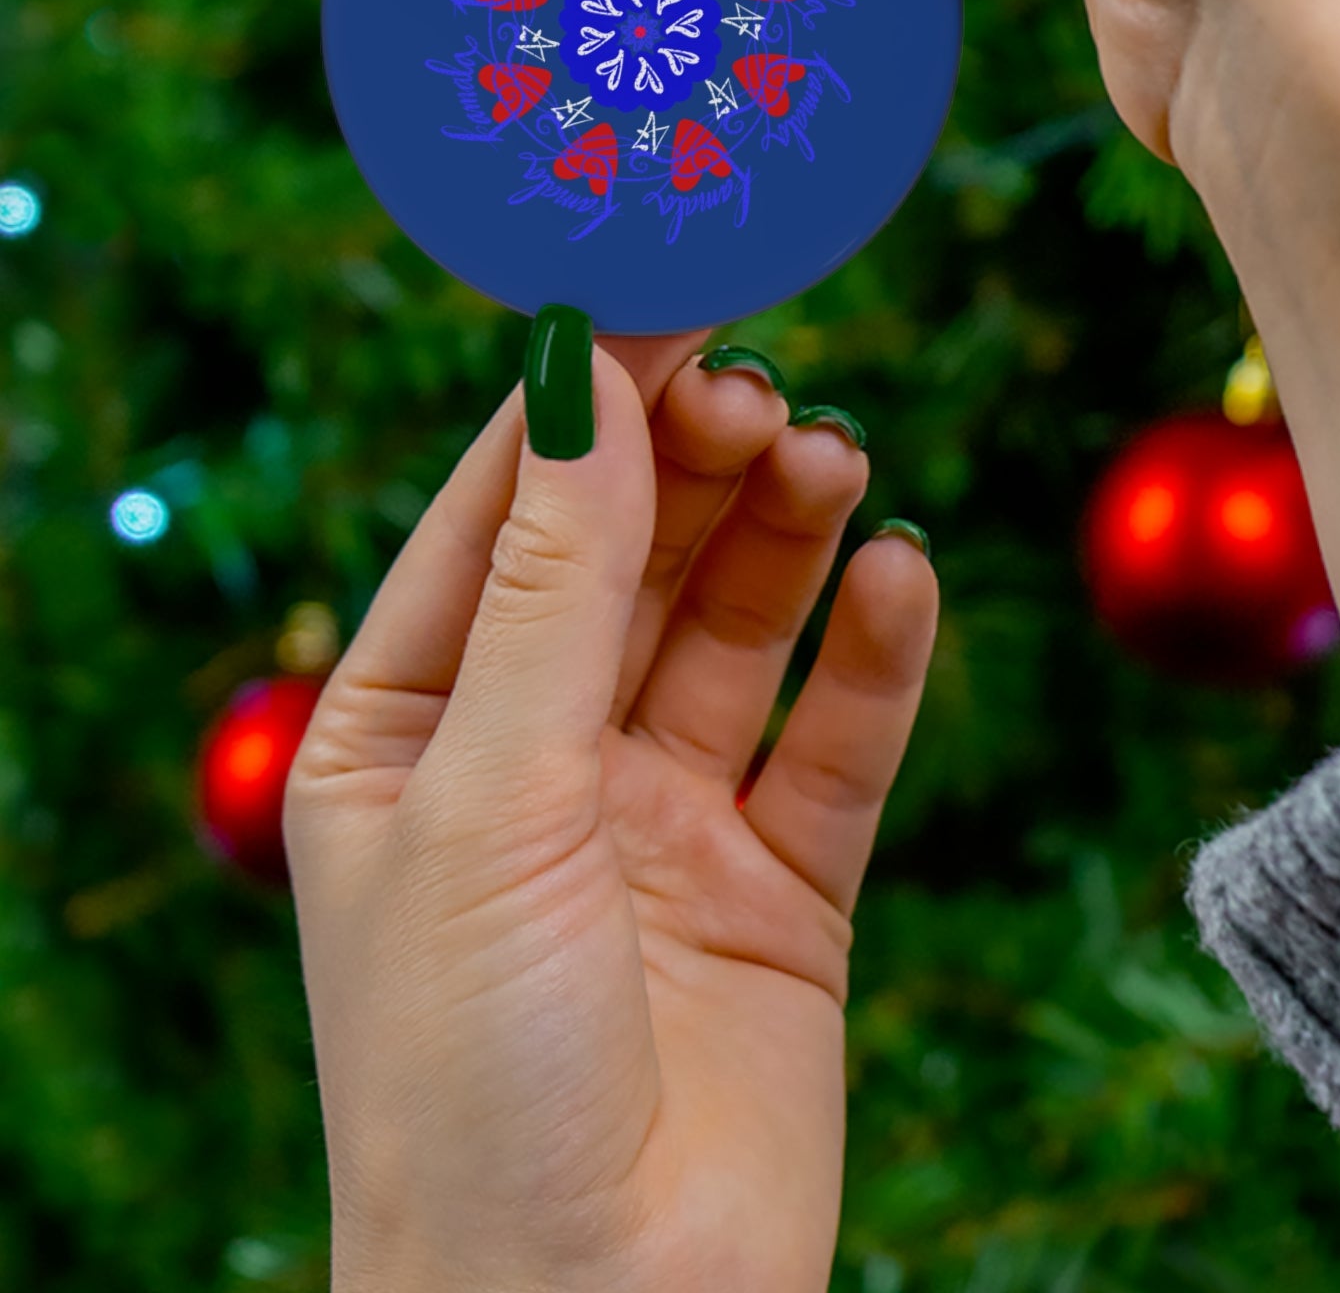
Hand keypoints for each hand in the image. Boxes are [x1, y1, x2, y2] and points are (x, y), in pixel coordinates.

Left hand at [285, 330, 937, 1292]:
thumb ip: (554, 585)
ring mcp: (664, 822)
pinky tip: (901, 578)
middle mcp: (538, 763)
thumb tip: (584, 377)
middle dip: (694, 464)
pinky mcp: (783, 887)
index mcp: (409, 734)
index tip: (664, 290)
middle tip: (762, 387)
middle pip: (632, 557)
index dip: (581, 403)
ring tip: (832, 458)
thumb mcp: (490, 799)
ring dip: (786, 535)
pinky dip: (875, 655)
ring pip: (739, 629)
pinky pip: (838, 740)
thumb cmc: (470, 1079)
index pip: (501, 517)